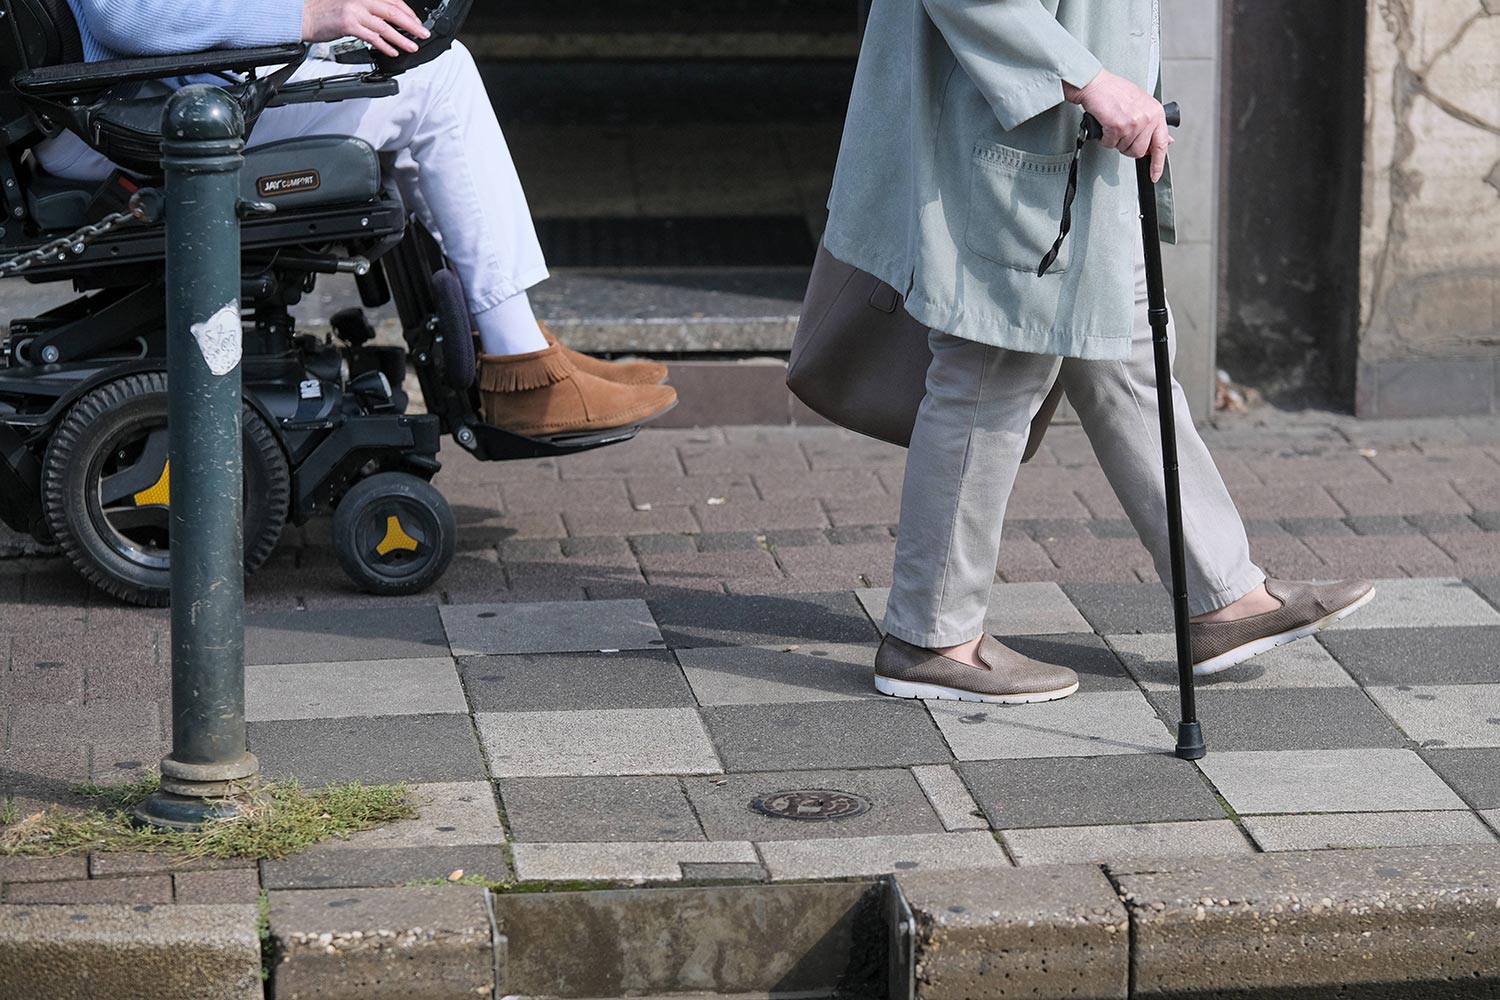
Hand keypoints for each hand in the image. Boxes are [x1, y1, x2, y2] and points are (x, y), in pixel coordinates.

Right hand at [302, 0, 430, 57]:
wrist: (303, 16)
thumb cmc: (324, 12)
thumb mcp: (350, 5)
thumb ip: (369, 11)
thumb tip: (389, 21)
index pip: (392, 0)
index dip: (407, 12)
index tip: (416, 22)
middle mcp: (360, 0)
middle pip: (393, 11)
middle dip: (411, 24)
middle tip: (423, 33)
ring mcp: (354, 11)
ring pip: (385, 26)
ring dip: (401, 38)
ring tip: (412, 46)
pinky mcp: (348, 25)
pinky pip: (372, 37)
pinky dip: (385, 46)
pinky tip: (392, 51)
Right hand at [1063, 69, 1171, 181]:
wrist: (1097, 85)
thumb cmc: (1115, 92)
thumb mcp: (1142, 104)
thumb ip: (1153, 123)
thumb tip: (1166, 140)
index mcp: (1156, 113)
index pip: (1161, 144)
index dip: (1157, 163)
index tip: (1155, 175)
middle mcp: (1147, 118)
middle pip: (1139, 151)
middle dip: (1127, 147)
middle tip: (1121, 135)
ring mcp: (1134, 123)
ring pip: (1124, 149)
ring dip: (1115, 141)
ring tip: (1113, 124)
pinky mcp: (1118, 126)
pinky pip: (1110, 144)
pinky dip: (1105, 138)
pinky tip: (1106, 124)